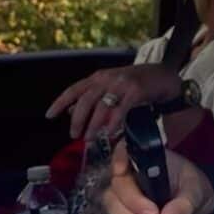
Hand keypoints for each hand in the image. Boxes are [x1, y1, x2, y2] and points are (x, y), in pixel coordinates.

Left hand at [45, 63, 182, 138]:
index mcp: (99, 77)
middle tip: (74, 135)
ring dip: (93, 124)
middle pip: (85, 99)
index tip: (49, 115)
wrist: (164, 75)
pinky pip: (121, 109)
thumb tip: (70, 111)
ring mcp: (122, 83)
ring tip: (89, 138)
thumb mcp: (112, 88)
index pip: (74, 89)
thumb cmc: (137, 84)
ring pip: (101, 106)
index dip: (60, 102)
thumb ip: (93, 98)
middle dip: (77, 119)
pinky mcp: (136, 91)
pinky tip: (110, 133)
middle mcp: (108, 78)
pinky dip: (113, 122)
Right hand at [103, 142, 213, 213]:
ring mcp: (126, 190)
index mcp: (150, 157)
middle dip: (132, 200)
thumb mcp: (196, 192)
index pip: (125, 150)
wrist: (196, 206)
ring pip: (112, 200)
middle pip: (118, 181)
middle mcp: (133, 171)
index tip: (122, 171)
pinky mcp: (124, 209)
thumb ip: (184, 203)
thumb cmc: (193, 189)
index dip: (119, 159)